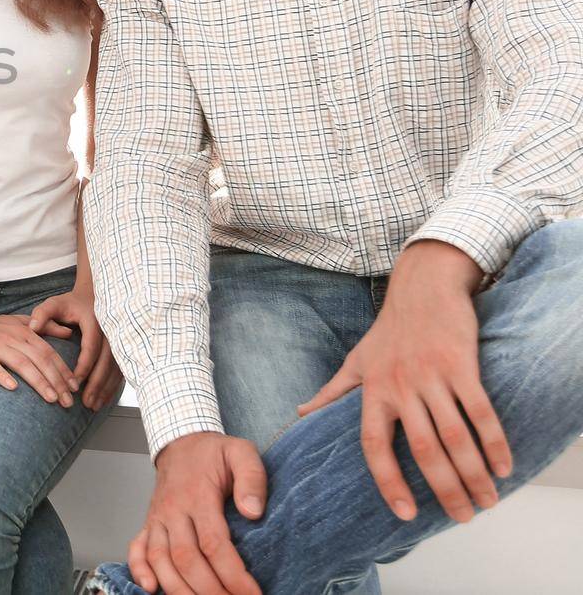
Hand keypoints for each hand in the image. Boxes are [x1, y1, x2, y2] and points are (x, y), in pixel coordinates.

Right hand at [0, 305, 77, 406]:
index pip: (49, 353)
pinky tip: (13, 388)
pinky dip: (2, 376)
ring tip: (52, 399)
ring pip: (21, 364)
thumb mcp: (21, 321)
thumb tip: (69, 332)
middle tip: (68, 402)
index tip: (75, 388)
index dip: (63, 370)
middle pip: (40, 360)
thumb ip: (46, 327)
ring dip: (38, 381)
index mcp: (25, 333)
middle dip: (56, 381)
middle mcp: (13, 339)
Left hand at [29, 285, 123, 410]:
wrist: (91, 298)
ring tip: (93, 406)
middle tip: (86, 402)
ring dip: (106, 389)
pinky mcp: (120, 349)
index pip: (91, 346)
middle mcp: (110, 332)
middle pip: (107, 361)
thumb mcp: (53, 304)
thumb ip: (42, 314)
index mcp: (95, 321)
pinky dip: (112, 386)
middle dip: (97, 383)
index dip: (85, 365)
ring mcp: (118, 341)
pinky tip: (103, 400)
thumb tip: (32, 327)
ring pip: (116, 368)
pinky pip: (119, 370)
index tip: (75, 382)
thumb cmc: (70, 303)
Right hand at [129, 431, 264, 594]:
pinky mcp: (149, 524)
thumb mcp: (241, 452)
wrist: (181, 443)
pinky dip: (139, 570)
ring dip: (179, 589)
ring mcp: (158, 518)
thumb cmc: (212, 453)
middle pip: (186, 558)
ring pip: (161, 560)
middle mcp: (173, 509)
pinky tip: (150, 589)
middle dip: (210, 590)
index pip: (214, 543)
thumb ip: (251, 478)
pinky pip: (137, 549)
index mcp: (198, 494)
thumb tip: (254, 511)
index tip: (251, 593)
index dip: (233, 574)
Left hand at [297, 239, 507, 523]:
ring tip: (486, 501)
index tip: (405, 513)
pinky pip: (480, 411)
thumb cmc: (389, 330)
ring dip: (473, 474)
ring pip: (454, 436)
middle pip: (422, 449)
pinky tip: (504, 466)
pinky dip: (494, 441)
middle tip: (462, 518)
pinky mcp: (461, 364)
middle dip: (444, 489)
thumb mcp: (355, 360)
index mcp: (373, 390)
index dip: (387, 481)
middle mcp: (399, 386)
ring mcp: (431, 375)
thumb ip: (333, 392)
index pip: (374, 445)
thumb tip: (301, 414)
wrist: (422, 287)